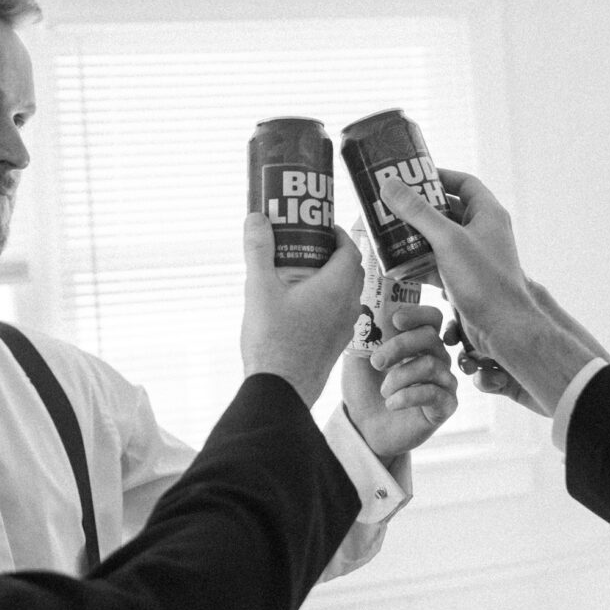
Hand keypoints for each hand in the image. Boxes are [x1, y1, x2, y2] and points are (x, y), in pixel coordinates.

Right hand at [240, 215, 362, 406]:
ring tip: (302, 274)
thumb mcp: (259, 289)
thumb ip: (259, 251)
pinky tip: (301, 305)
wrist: (280, 391)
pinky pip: (339, 313)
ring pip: (346, 294)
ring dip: (332, 279)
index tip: (321, 228)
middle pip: (352, 270)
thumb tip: (257, 218)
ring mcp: (343, 329)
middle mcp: (346, 307)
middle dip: (334, 254)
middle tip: (309, 246)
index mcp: (335, 288)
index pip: (351, 250)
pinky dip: (328, 301)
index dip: (339, 235)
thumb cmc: (273, 341)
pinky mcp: (335, 346)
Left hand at [344, 304, 457, 458]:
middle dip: (400, 346)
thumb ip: (365, 331)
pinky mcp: (445, 406)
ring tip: (383, 391)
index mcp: (418, 343)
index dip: (417, 314)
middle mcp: (437, 358)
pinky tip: (391, 404)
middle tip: (376, 362)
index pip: (431, 318)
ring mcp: (444, 382)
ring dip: (399, 377)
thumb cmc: (364, 389)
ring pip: (430, 365)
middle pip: (430, 337)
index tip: (395, 320)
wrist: (364, 428)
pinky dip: (407, 396)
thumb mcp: (358, 356)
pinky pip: (433, 393)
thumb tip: (365, 304)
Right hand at [381, 169, 609, 414]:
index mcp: (488, 214)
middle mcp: (484, 232)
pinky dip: (420, 262)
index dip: (439, 176)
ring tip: (388, 232)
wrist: (502, 328)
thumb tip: (390, 184)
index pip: (464, 183)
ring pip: (441, 238)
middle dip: (421, 208)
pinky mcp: (465, 278)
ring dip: (417, 236)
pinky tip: (397, 265)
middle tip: (392, 204)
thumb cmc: (483, 281)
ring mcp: (475, 256)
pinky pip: (439, 263)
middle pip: (449, 210)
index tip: (412, 176)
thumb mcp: (447, 240)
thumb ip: (417, 212)